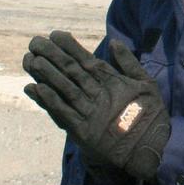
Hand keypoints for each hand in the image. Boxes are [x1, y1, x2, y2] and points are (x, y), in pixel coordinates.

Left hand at [22, 31, 169, 180]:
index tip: (56, 35)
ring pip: (65, 88)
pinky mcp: (83, 131)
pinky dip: (50, 100)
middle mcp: (100, 94)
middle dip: (53, 55)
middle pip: (73, 71)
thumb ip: (130, 63)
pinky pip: (63, 112)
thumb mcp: (148, 84)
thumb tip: (114, 42)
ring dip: (47, 74)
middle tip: (36, 42)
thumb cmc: (151, 115)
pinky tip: (36, 88)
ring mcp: (90, 112)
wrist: (150, 149)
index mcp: (115, 82)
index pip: (89, 60)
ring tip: (32, 59)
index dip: (71, 47)